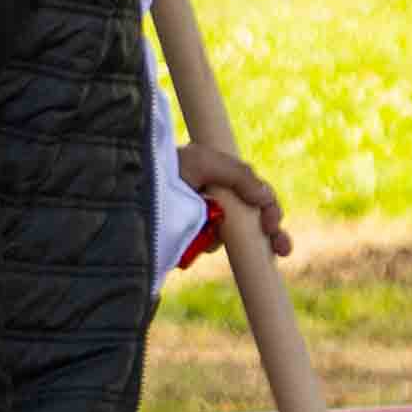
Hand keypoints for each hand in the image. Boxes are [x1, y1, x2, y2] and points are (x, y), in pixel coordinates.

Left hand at [174, 141, 287, 264]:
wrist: (129, 192)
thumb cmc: (164, 168)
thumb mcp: (204, 161)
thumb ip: (239, 175)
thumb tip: (266, 198)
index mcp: (222, 177)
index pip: (259, 195)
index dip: (271, 210)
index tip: (273, 226)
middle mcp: (217, 198)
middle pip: (255, 220)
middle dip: (271, 236)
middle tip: (283, 250)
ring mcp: (205, 220)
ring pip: (234, 235)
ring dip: (232, 238)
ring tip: (210, 234)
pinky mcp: (189, 238)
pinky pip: (209, 245)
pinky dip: (208, 243)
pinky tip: (197, 240)